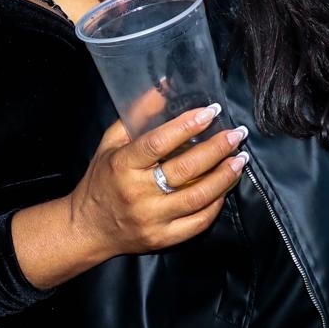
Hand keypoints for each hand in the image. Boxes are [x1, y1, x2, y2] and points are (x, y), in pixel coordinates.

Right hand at [66, 108, 248, 261]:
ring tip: (240, 160)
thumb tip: (166, 88)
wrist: (89, 228)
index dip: (188, 125)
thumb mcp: (111, 144)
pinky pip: (197, 222)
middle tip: (236, 135)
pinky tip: (225, 189)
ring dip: (224, 177)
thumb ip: (138, 117)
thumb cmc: (102, 181)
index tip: (211, 112)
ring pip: (198, 197)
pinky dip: (215, 204)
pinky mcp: (162, 238)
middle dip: (217, 149)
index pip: (159, 142)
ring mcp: (151, 218)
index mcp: (122, 165)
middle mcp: (137, 192)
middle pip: (185, 169)